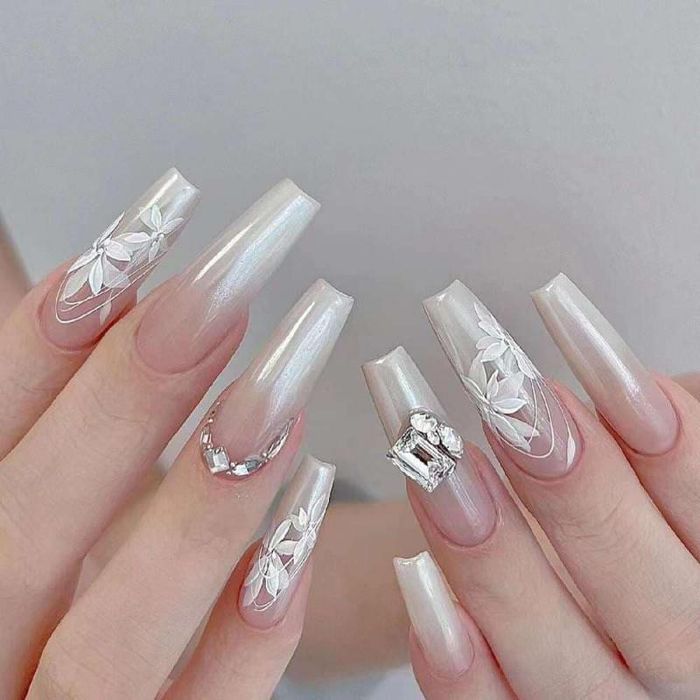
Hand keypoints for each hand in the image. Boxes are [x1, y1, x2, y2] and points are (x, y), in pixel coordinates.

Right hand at [0, 171, 351, 698]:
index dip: (53, 331)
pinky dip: (252, 628)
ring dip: (207, 503)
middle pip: (33, 524)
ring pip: (117, 634)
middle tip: (236, 280)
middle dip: (137, 387)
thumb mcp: (18, 503)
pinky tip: (304, 521)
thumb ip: (48, 422)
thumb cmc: (30, 597)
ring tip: (285, 388)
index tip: (151, 227)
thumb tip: (99, 284)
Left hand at [365, 278, 699, 698]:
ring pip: (563, 662)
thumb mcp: (654, 480)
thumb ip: (662, 442)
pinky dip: (459, 662)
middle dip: (572, 484)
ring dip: (495, 556)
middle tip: (497, 387)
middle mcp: (684, 665)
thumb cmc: (617, 520)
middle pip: (650, 595)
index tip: (574, 333)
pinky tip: (414, 577)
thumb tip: (625, 386)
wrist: (581, 607)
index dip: (665, 433)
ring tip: (434, 459)